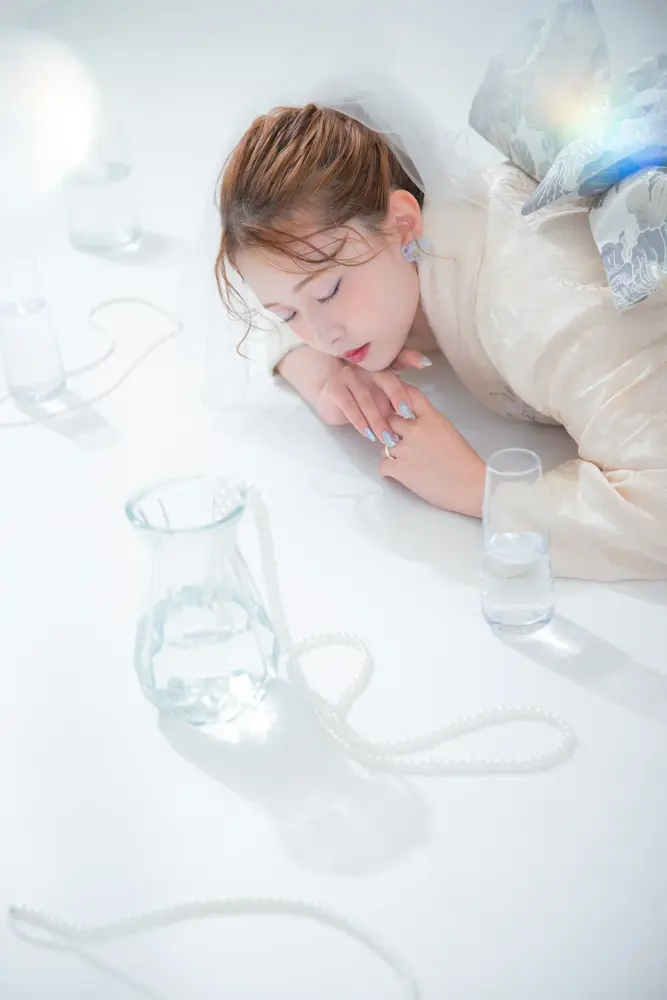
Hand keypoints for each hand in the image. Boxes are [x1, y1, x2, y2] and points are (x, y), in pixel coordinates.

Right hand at [318, 349, 432, 444]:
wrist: (332, 400)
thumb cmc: (363, 396)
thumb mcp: (384, 395)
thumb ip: (402, 392)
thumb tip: (421, 398)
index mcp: (381, 363)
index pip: (398, 356)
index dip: (411, 357)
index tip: (425, 364)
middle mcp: (365, 365)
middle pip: (385, 377)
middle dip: (397, 394)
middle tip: (407, 414)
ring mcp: (349, 375)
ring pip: (367, 398)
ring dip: (378, 420)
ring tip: (388, 437)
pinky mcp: (335, 388)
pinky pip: (348, 405)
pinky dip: (359, 421)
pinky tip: (367, 434)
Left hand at [379, 384, 484, 517]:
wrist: (469, 486)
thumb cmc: (465, 463)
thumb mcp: (450, 432)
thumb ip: (431, 424)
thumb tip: (416, 425)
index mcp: (431, 418)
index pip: (410, 396)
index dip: (400, 396)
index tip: (395, 400)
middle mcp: (415, 429)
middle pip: (391, 420)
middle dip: (393, 429)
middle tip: (402, 441)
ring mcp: (404, 448)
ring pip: (385, 444)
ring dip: (392, 452)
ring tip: (407, 462)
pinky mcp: (398, 468)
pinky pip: (383, 464)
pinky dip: (390, 470)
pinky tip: (402, 473)